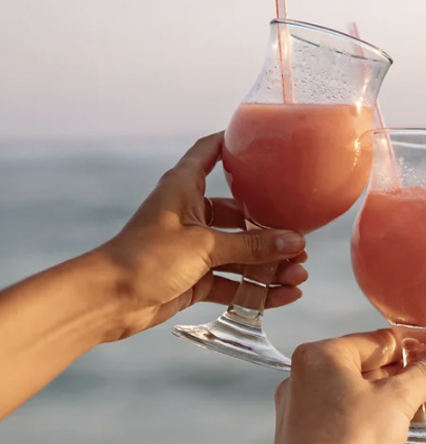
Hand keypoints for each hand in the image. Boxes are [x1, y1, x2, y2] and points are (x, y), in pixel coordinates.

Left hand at [98, 133, 307, 339]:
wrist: (108, 300)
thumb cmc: (146, 258)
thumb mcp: (204, 246)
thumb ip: (251, 247)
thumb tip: (294, 242)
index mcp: (184, 188)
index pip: (211, 153)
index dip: (235, 145)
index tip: (265, 143)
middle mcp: (190, 214)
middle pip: (239, 215)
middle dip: (271, 231)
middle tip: (301, 242)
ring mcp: (193, 249)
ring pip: (240, 254)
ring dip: (269, 265)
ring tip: (300, 274)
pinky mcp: (194, 279)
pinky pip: (233, 282)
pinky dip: (256, 290)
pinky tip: (284, 295)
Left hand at [273, 329, 425, 443]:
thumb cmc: (348, 437)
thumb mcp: (398, 399)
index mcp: (321, 358)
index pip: (377, 344)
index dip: (417, 351)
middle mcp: (308, 385)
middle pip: (376, 381)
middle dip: (420, 391)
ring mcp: (309, 424)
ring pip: (370, 417)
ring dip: (413, 422)